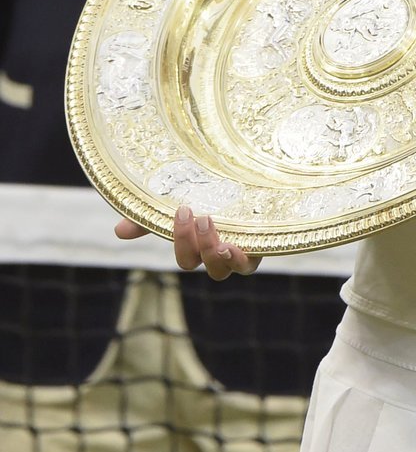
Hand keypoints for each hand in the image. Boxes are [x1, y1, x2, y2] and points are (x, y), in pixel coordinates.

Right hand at [115, 207, 260, 279]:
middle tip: (199, 216)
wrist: (249, 184)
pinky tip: (236, 246)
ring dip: (215, 251)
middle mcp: (219, 255)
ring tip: (215, 228)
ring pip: (224, 268)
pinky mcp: (260, 248)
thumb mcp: (179, 202)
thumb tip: (118, 231)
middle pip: (203, 264)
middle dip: (196, 244)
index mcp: (200, 247)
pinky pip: (250, 264)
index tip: (182, 210)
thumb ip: (151, 218)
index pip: (186, 258)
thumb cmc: (210, 198)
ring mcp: (240, 254)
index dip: (182, 241)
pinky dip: (242, 259)